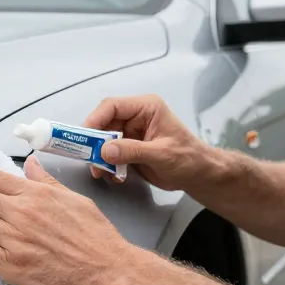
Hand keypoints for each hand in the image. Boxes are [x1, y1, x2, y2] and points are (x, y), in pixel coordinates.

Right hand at [83, 94, 209, 190]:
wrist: (199, 176)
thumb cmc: (187, 159)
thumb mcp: (161, 154)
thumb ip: (132, 151)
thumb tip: (104, 151)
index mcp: (146, 108)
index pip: (112, 106)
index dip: (95, 119)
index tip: (84, 137)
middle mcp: (135, 117)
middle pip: (104, 124)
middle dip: (95, 143)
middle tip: (90, 161)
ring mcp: (131, 134)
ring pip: (104, 141)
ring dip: (99, 158)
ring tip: (100, 173)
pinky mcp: (129, 150)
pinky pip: (110, 155)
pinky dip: (107, 166)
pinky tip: (113, 177)